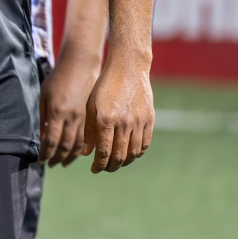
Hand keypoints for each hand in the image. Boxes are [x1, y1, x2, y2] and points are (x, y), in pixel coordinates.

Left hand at [40, 54, 100, 166]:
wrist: (80, 66)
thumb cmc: (58, 79)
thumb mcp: (44, 95)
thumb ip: (43, 118)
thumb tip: (41, 139)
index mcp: (57, 112)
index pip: (51, 141)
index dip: (45, 154)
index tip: (41, 161)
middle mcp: (72, 117)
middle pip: (65, 146)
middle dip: (57, 159)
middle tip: (51, 165)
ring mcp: (85, 118)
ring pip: (79, 146)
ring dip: (70, 157)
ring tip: (62, 163)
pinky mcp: (95, 117)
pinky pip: (90, 139)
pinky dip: (83, 150)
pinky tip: (78, 154)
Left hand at [83, 56, 153, 172]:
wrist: (128, 69)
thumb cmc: (104, 86)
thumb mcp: (90, 105)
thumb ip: (90, 130)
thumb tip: (87, 153)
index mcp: (105, 119)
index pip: (103, 151)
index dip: (98, 164)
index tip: (94, 170)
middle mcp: (123, 123)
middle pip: (119, 156)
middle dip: (110, 167)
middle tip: (103, 169)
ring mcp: (139, 122)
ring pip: (133, 153)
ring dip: (124, 162)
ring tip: (116, 163)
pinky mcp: (149, 120)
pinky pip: (145, 144)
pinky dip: (137, 154)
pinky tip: (130, 155)